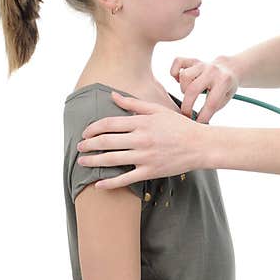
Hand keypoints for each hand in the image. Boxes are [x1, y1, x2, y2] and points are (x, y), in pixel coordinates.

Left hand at [76, 92, 204, 188]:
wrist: (200, 145)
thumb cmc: (179, 126)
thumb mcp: (157, 110)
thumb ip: (133, 103)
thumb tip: (112, 95)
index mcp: (141, 122)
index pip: (109, 124)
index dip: (93, 128)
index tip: (85, 132)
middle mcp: (141, 139)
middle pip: (106, 141)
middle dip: (88, 145)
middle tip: (78, 147)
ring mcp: (145, 156)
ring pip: (112, 160)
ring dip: (93, 161)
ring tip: (82, 162)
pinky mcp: (150, 171)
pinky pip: (125, 179)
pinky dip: (110, 183)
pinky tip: (98, 184)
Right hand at [170, 56, 238, 123]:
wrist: (229, 68)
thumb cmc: (225, 88)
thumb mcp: (226, 98)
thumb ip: (213, 107)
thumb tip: (197, 122)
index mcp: (224, 81)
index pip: (211, 103)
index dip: (203, 116)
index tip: (198, 123)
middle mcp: (212, 70)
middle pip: (192, 89)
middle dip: (187, 106)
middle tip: (187, 114)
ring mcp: (202, 63)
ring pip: (184, 76)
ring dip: (183, 88)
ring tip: (188, 93)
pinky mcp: (193, 60)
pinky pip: (177, 62)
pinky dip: (174, 72)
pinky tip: (179, 80)